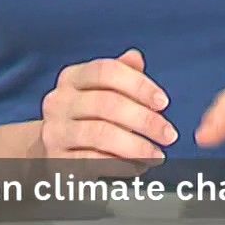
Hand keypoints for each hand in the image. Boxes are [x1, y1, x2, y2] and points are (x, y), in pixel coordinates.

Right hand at [37, 48, 177, 174]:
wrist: (57, 152)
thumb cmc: (89, 118)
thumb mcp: (104, 92)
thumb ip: (122, 74)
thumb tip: (136, 58)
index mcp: (72, 77)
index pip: (106, 71)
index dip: (138, 85)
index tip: (163, 102)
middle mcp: (58, 101)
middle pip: (106, 103)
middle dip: (145, 120)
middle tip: (169, 135)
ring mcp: (55, 131)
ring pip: (101, 134)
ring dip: (136, 146)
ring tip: (156, 154)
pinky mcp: (56, 160)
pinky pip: (92, 162)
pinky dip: (121, 165)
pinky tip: (138, 166)